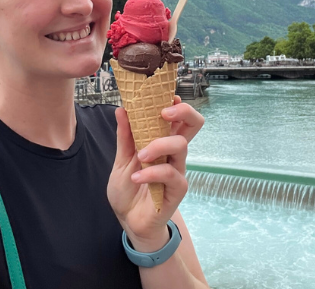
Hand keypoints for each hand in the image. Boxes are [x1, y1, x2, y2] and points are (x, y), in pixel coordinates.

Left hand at [107, 96, 203, 250]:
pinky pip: (171, 174)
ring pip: (181, 145)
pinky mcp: (177, 190)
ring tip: (141, 155)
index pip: (177, 116)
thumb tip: (122, 109)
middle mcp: (173, 153)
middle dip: (183, 111)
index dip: (176, 102)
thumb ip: (125, 136)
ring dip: (158, 145)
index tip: (164, 94)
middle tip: (163, 113)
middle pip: (194, 124)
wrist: (129, 220)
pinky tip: (137, 178)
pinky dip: (152, 173)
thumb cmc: (129, 188)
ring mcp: (177, 170)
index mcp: (161, 141)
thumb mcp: (121, 159)